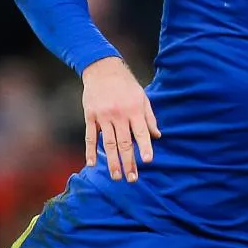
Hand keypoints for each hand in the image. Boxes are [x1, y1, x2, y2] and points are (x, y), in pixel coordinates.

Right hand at [82, 57, 160, 181]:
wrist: (102, 68)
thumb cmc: (126, 84)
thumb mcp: (142, 97)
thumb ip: (149, 118)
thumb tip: (157, 136)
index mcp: (134, 110)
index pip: (141, 132)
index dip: (145, 146)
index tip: (148, 161)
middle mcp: (119, 115)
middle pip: (124, 142)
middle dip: (128, 162)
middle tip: (131, 179)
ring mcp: (103, 116)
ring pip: (108, 143)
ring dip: (112, 161)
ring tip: (116, 176)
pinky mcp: (90, 116)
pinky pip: (90, 137)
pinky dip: (90, 151)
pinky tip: (92, 164)